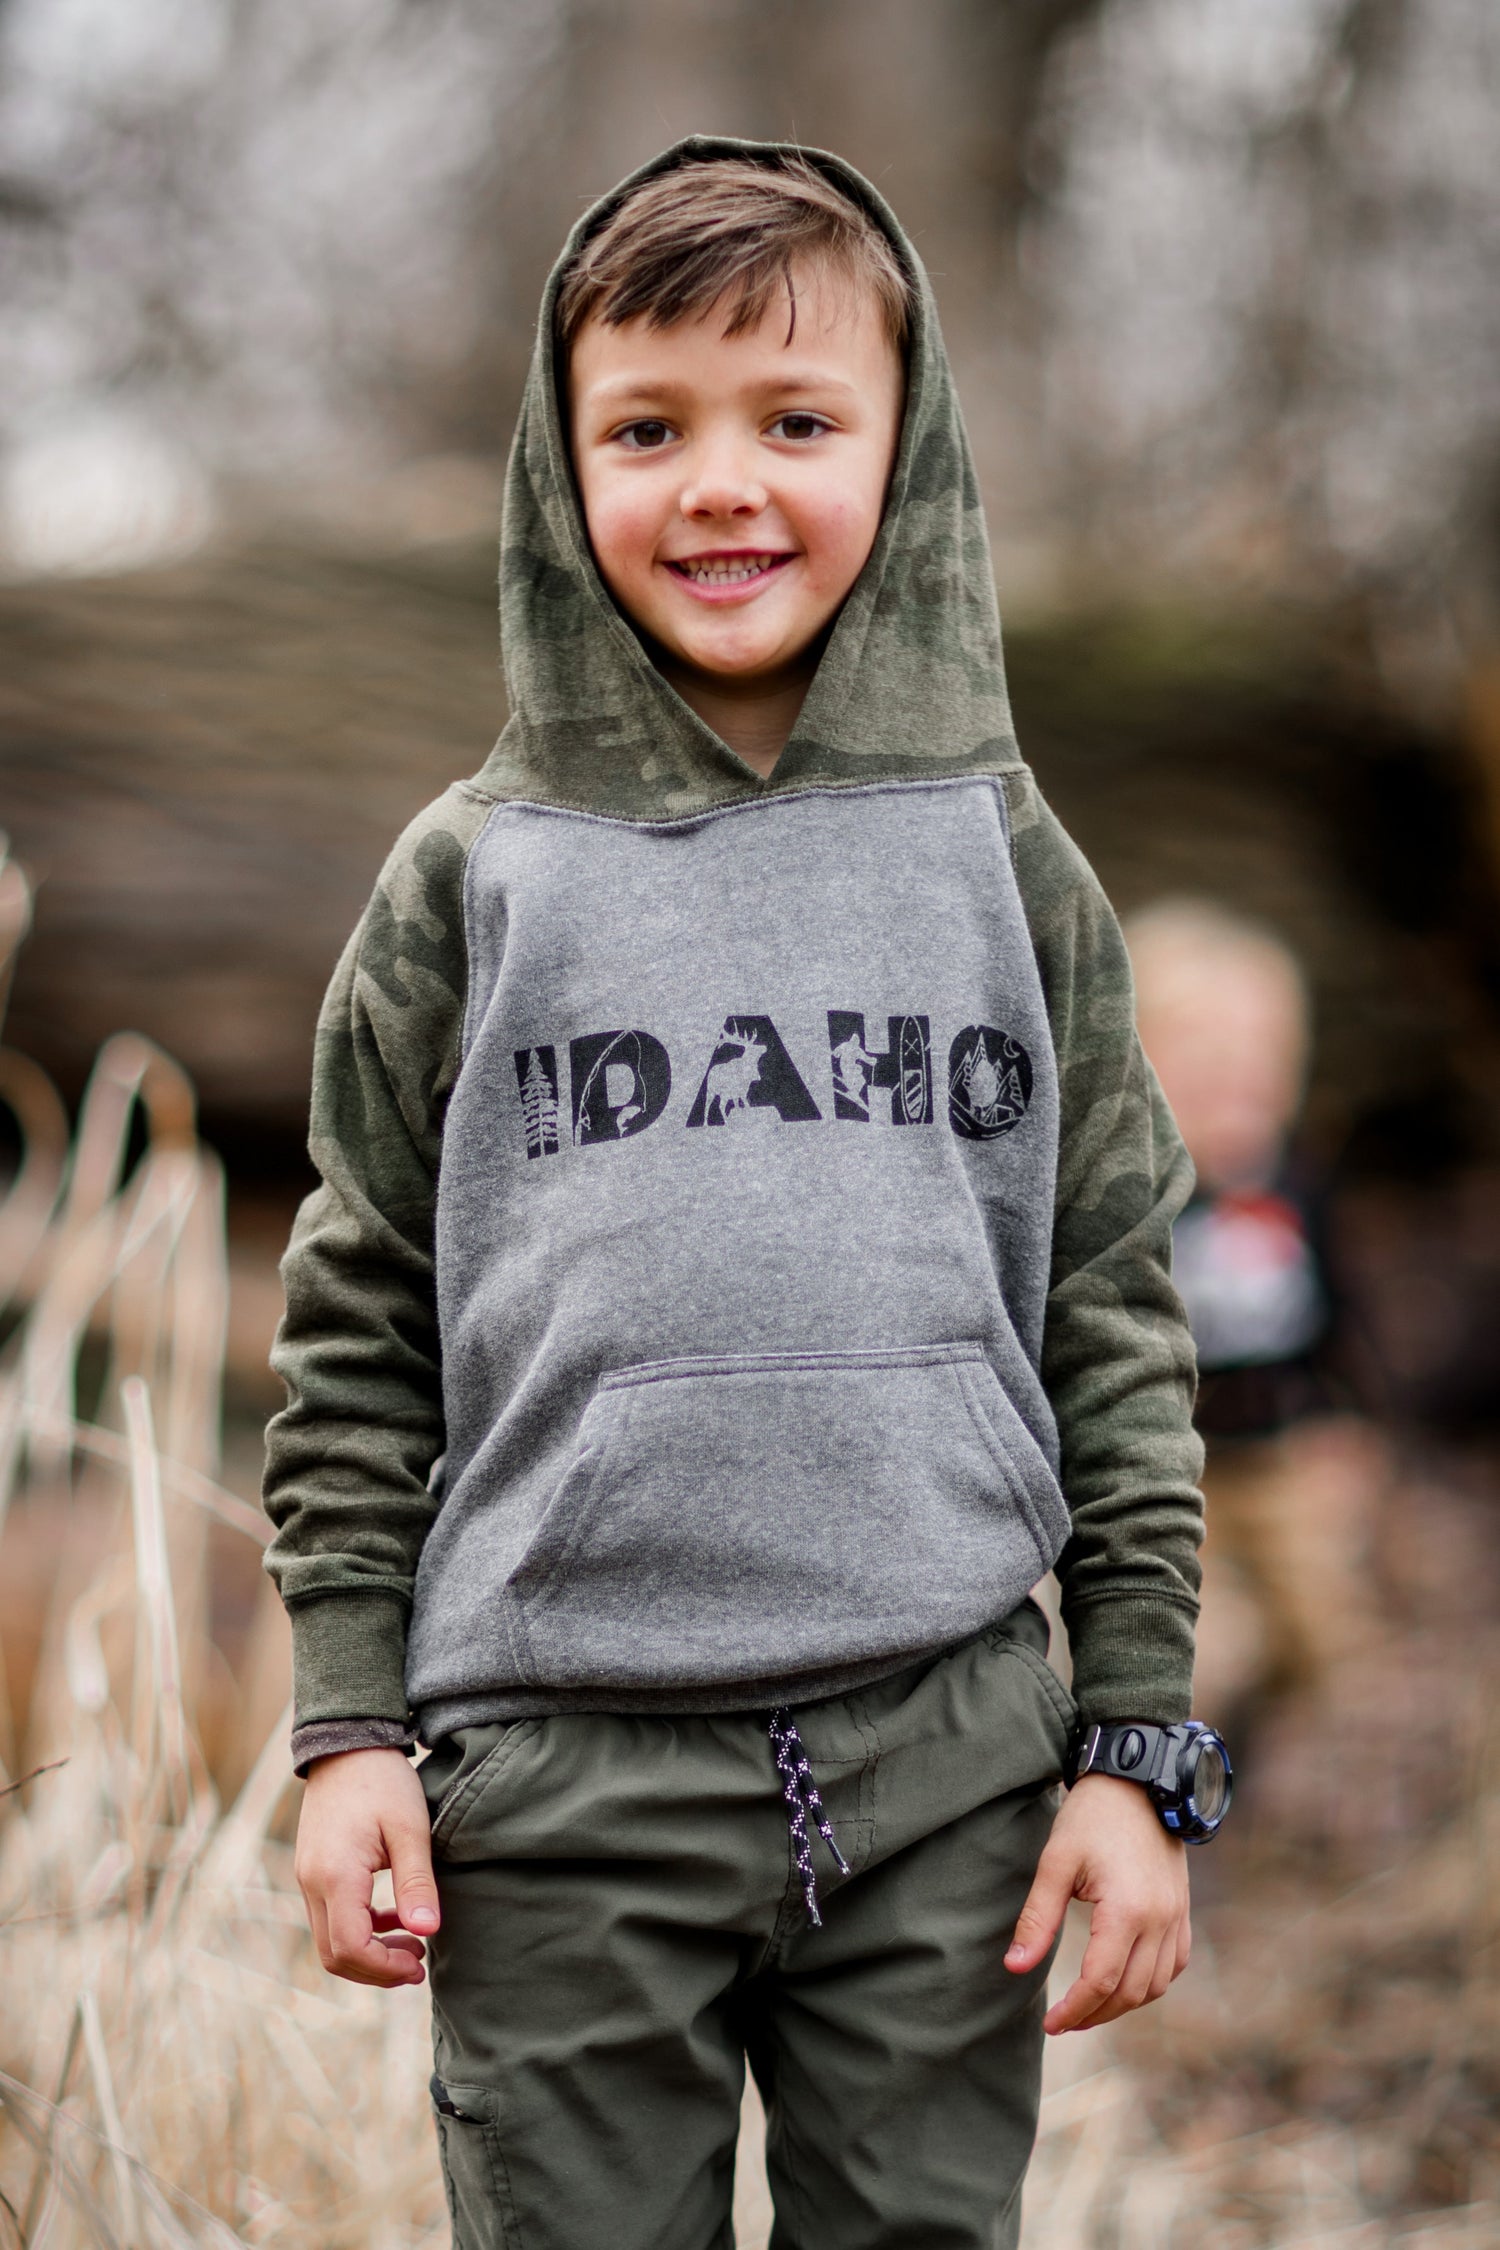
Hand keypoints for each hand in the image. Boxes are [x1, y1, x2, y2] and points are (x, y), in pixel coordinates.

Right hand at [295, 1747, 439, 1987]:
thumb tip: (429, 1931)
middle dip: (377, 1970)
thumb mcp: (410, 1828)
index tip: (420, 1963)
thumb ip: (416, 1883)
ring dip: (369, 1953)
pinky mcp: (314, 1871)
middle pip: (334, 1955)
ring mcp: (308, 1878)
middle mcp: (312, 1883)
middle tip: (419, 1964)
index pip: (351, 1948)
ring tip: (414, 1944)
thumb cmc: (383, 1780)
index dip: (385, 1968)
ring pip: (329, 1940)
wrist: (348, 1743)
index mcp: (336, 1876)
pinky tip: (394, 1919)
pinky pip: (330, 1918)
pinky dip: (359, 1930)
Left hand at [1003, 1773, 1190, 2032]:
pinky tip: (1126, 1982)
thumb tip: (1014, 1967)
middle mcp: (1159, 1921)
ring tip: (1089, 2006)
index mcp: (1127, 1912)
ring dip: (1123, 2004)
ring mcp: (1176, 1916)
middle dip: (1096, 2014)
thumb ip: (1037, 1918)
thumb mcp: (1055, 1862)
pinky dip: (1151, 1982)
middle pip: (1131, 1993)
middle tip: (1063, 2021)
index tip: (1050, 2024)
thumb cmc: (1092, 1816)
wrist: (1137, 1780)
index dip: (1074, 2010)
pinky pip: (1174, 1964)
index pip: (1101, 1982)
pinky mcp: (1181, 1909)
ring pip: (1155, 1985)